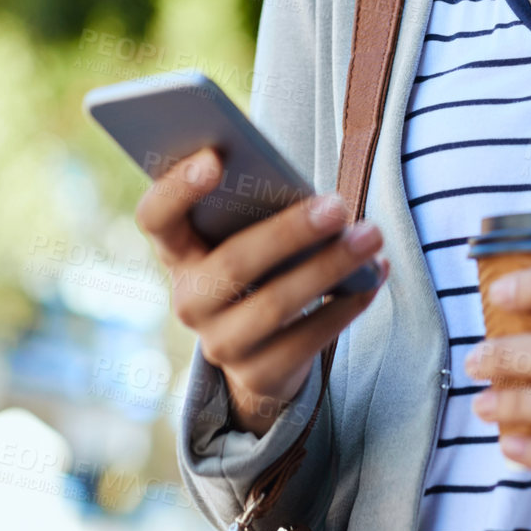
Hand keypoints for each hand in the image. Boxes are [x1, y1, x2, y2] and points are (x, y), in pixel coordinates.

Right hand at [135, 147, 387, 436]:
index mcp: (177, 251)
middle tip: (338, 205)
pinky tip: (374, 276)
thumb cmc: (260, 262)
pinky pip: (308, 340)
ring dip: (330, 267)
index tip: (215, 157)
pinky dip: (347, 304)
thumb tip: (313, 196)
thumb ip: (259, 209)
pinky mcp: (260, 373)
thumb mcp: (248, 234)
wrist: (260, 348)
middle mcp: (189, 300)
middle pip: (233, 263)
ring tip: (371, 236)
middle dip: (289, 232)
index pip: (156, 217)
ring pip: (275, 304)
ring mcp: (220, 343)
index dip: (177, 188)